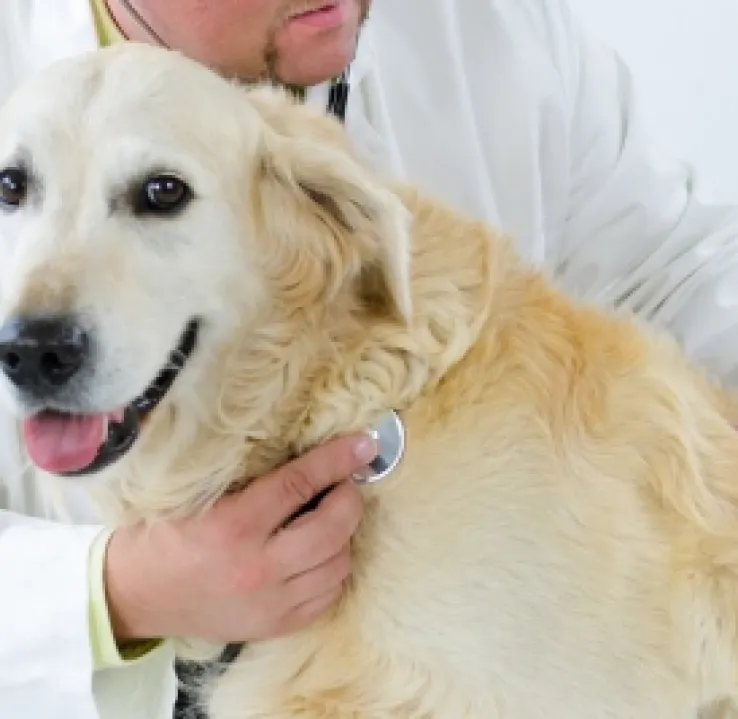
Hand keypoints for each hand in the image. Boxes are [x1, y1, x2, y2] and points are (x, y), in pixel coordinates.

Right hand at [103, 434, 375, 642]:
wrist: (134, 596)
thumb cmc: (163, 535)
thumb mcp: (198, 495)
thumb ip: (253, 479)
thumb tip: (308, 455)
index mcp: (232, 526)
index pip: (298, 484)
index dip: (335, 459)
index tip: (362, 444)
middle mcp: (257, 567)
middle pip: (331, 528)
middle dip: (349, 498)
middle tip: (344, 484)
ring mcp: (269, 603)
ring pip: (338, 564)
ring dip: (344, 535)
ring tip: (329, 518)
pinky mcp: (274, 626)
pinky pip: (328, 596)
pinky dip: (333, 569)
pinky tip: (319, 554)